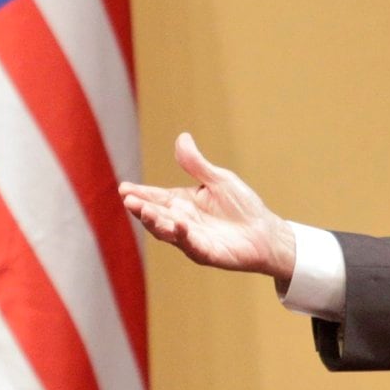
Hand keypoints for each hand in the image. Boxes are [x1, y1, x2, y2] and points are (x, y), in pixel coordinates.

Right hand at [119, 132, 298, 283]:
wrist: (265, 231)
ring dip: (155, 222)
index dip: (139, 193)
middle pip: (156, 214)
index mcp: (182, 203)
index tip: (123, 188)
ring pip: (167, 231)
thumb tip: (182, 137)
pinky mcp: (206, 253)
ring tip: (144, 211)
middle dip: (141, 208)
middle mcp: (181, 221)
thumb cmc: (242, 206)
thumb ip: (197, 164)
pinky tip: (179, 225)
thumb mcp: (219, 179)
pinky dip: (184, 236)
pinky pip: (192, 245)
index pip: (155, 196)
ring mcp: (192, 239)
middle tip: (128, 199)